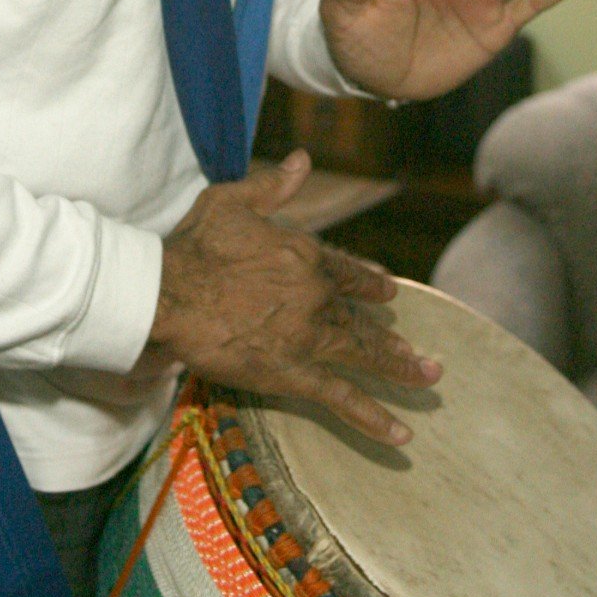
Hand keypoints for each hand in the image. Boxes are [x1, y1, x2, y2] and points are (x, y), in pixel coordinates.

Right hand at [144, 153, 440, 444]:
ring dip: (399, 367)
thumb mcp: (231, 201)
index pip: (345, 271)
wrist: (167, 294)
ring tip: (429, 377)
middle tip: (418, 352)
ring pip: (362, 353)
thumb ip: (272, 185)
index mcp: (304, 255)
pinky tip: (400, 436)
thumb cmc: (193, 246)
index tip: (388, 289)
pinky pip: (339, 397)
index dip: (369, 281)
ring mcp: (308, 337)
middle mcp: (315, 295)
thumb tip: (303, 160)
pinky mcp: (291, 373)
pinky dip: (372, 417)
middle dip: (390, 335)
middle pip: (359, 317)